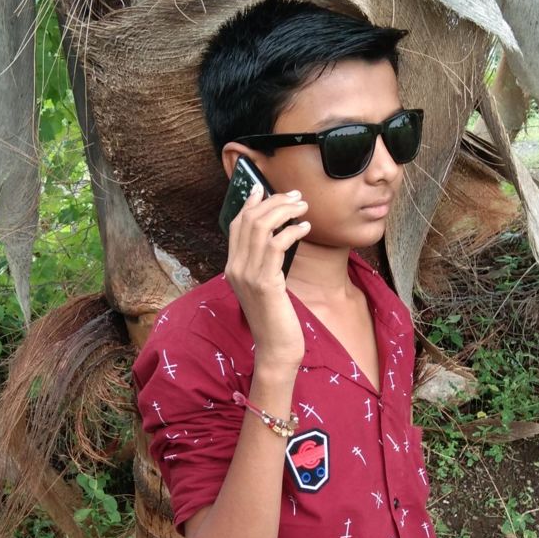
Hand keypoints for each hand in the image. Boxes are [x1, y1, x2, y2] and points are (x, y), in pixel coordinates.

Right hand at [225, 185, 309, 369]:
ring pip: (262, 228)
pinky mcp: (265, 283)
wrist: (275, 348)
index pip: (236, 225)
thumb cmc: (276, 319)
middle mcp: (235, 268)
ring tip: (303, 207)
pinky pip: (277, 245)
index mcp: (233, 268)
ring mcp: (248, 275)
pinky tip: (305, 228)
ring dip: (285, 212)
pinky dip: (292, 231)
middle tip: (295, 196)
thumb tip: (278, 238)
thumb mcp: (266, 287)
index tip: (262, 189)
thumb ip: (266, 264)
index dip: (248, 204)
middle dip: (273, 202)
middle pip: (249, 221)